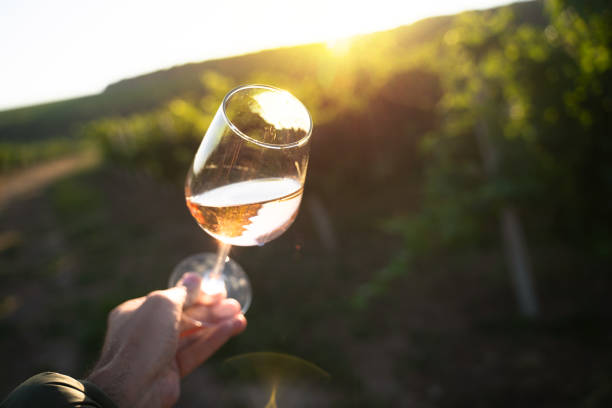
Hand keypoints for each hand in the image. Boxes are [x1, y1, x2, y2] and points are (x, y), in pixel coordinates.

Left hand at [87, 274, 246, 407]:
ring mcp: (160, 352)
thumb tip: (195, 278)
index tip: (218, 291)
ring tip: (240, 317)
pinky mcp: (172, 370)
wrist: (133, 387)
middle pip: (186, 317)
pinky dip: (214, 340)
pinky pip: (195, 351)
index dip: (197, 294)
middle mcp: (148, 331)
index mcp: (138, 312)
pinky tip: (232, 329)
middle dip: (211, 310)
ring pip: (193, 334)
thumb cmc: (143, 339)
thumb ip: (182, 292)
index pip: (173, 299)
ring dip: (217, 324)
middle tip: (234, 304)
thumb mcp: (163, 304)